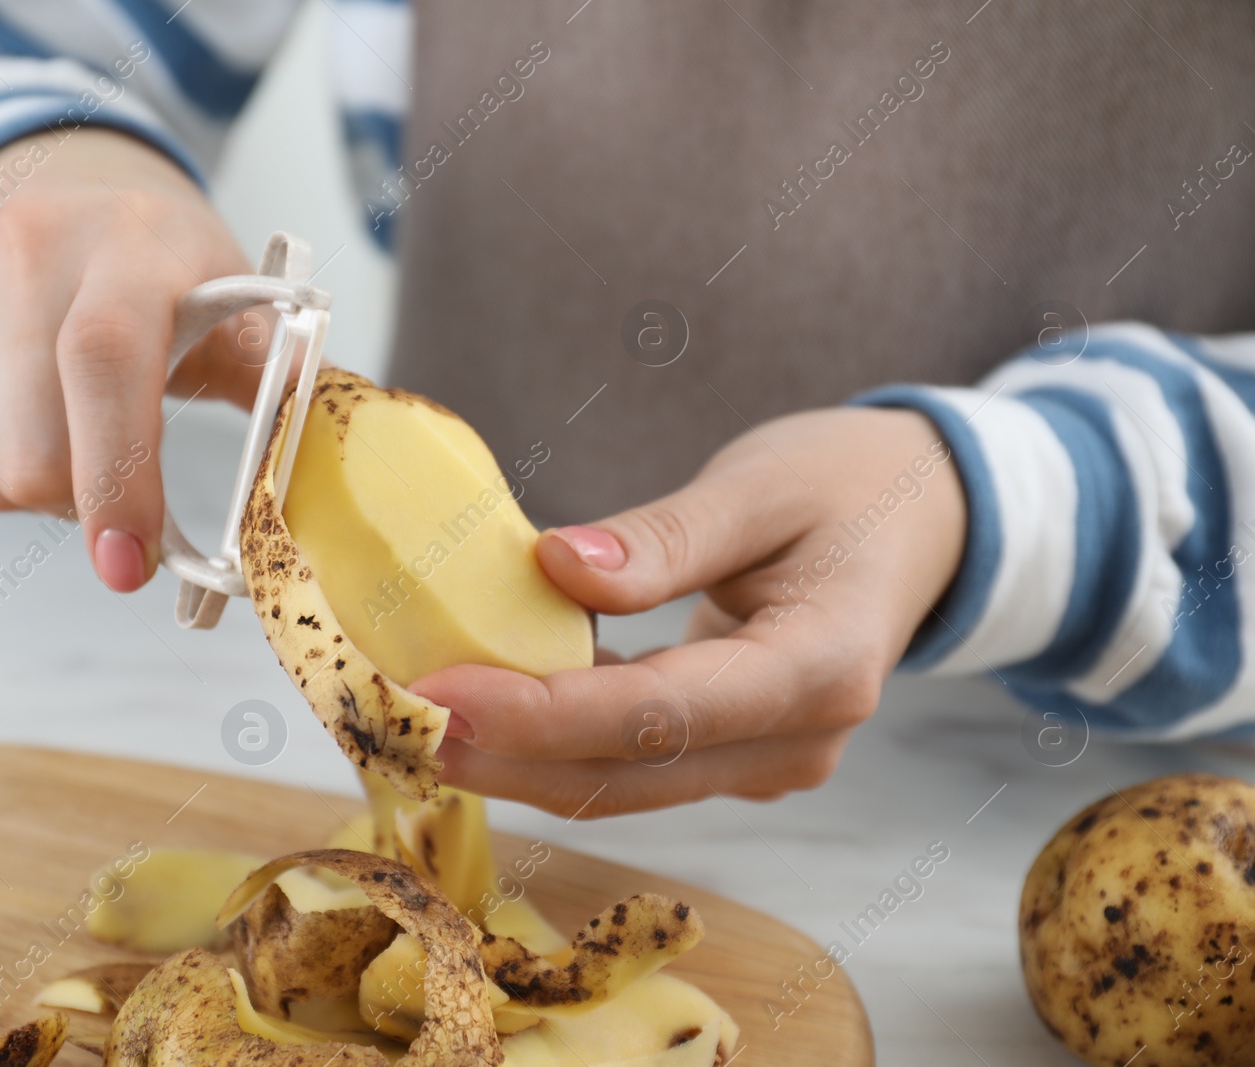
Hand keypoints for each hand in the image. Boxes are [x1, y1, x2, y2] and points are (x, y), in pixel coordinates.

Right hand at [0, 128, 263, 591]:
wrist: (60, 170)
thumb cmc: (164, 260)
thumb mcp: (235, 297)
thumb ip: (280, 378)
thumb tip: (329, 467)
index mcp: (129, 244)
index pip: (104, 364)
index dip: (118, 477)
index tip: (131, 566)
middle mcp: (25, 247)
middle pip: (30, 449)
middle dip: (87, 508)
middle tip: (127, 497)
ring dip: (42, 493)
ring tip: (81, 440)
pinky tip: (31, 415)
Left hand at [411, 407, 966, 817]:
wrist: (923, 518)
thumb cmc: (851, 483)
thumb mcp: (763, 483)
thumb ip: (667, 537)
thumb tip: (555, 568)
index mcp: (821, 668)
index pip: (661, 714)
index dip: (543, 716)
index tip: (440, 696)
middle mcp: (799, 742)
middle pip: (626, 774)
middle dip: (501, 755)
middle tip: (388, 719)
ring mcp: (770, 761)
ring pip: (621, 784)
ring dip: (514, 759)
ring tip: (410, 719)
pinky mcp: (737, 755)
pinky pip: (632, 765)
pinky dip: (552, 741)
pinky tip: (482, 704)